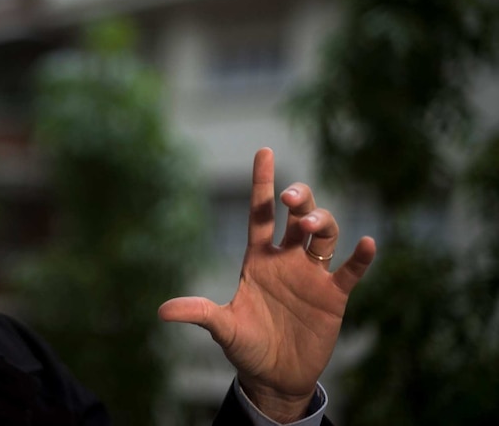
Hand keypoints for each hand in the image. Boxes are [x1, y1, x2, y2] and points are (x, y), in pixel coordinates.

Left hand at [159, 148, 375, 421]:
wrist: (274, 377)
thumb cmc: (246, 347)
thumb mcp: (222, 328)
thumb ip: (199, 313)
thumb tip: (163, 311)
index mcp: (258, 258)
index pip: (260, 212)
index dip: (262, 182)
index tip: (264, 151)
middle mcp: (286, 259)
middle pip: (298, 215)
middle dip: (299, 199)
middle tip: (290, 199)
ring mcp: (312, 275)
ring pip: (324, 235)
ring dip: (323, 223)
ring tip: (311, 227)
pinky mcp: (333, 296)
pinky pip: (350, 270)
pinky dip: (360, 258)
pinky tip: (366, 243)